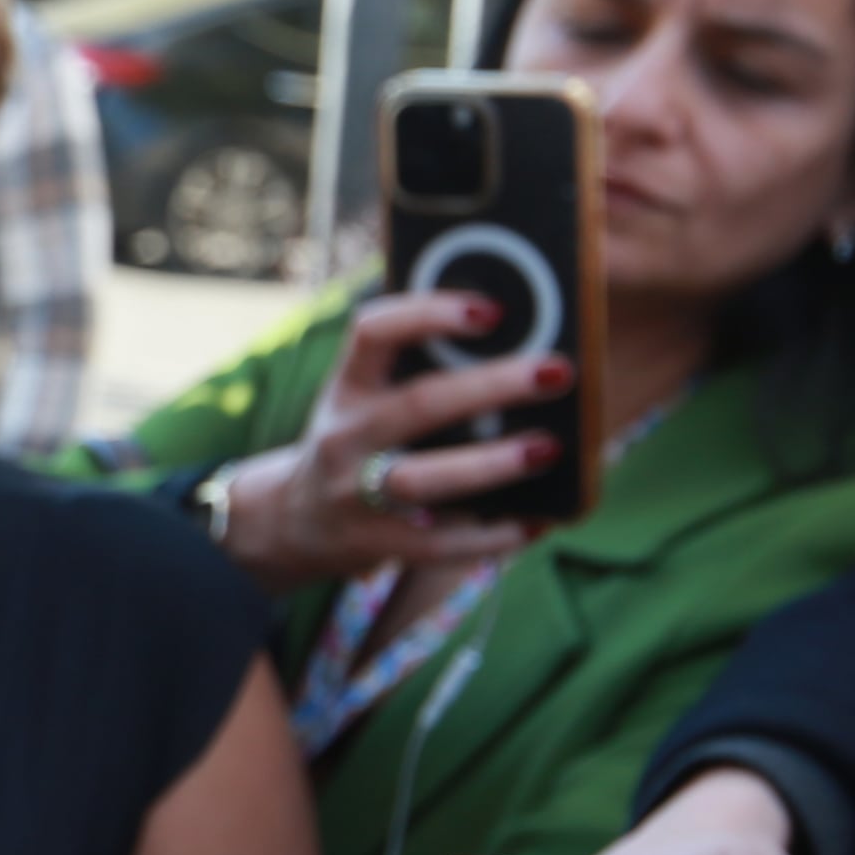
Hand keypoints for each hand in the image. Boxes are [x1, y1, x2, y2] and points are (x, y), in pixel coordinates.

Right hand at [209, 290, 558, 590]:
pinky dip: (492, 536)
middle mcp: (346, 436)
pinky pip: (440, 544)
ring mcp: (356, 494)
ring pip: (425, 479)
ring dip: (492, 464)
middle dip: (492, 385)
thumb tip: (519, 343)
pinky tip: (537, 522)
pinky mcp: (376, 542)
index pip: (374, 332)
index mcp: (348, 387)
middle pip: (419, 404)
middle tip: (557, 371)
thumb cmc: (360, 441)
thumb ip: (418, 371)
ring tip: (549, 448)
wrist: (298, 520)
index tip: (493, 310)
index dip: (430, 314)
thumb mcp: (366, 398)